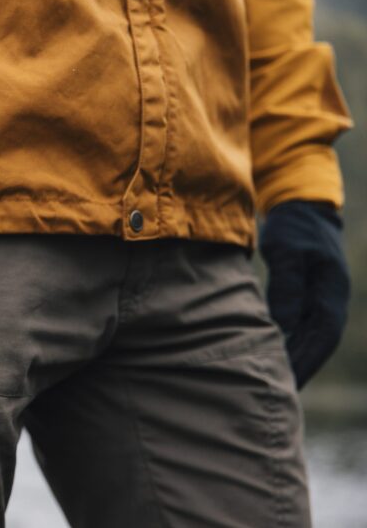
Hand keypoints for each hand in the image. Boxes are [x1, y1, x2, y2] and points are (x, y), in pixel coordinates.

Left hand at [259, 201, 349, 388]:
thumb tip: (284, 327)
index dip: (308, 361)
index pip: (322, 336)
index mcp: (331, 292)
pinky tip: (271, 358)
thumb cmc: (293, 228)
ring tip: (273, 384)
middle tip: (277, 394)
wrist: (302, 208)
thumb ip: (285, 287)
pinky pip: (301, 330)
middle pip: (318, 345)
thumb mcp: (287, 253)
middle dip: (301, 370)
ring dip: (295, 361)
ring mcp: (320, 301)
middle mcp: (330, 301)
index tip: (291, 382)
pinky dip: (289, 345)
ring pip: (310, 340)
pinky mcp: (306, 299)